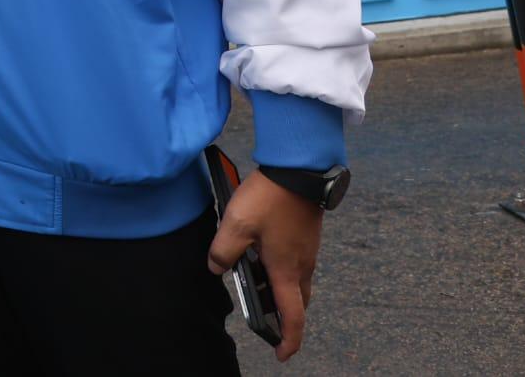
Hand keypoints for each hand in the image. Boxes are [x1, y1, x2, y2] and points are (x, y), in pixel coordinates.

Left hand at [208, 169, 323, 361]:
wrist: (298, 170)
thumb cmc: (269, 198)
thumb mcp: (236, 224)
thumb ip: (223, 251)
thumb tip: (217, 269)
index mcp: (287, 270)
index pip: (293, 316)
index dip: (289, 339)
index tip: (282, 354)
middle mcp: (302, 265)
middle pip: (296, 301)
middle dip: (282, 315)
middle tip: (263, 319)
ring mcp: (307, 251)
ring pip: (295, 281)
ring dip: (279, 290)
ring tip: (254, 283)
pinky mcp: (305, 236)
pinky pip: (295, 263)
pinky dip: (280, 270)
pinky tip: (260, 254)